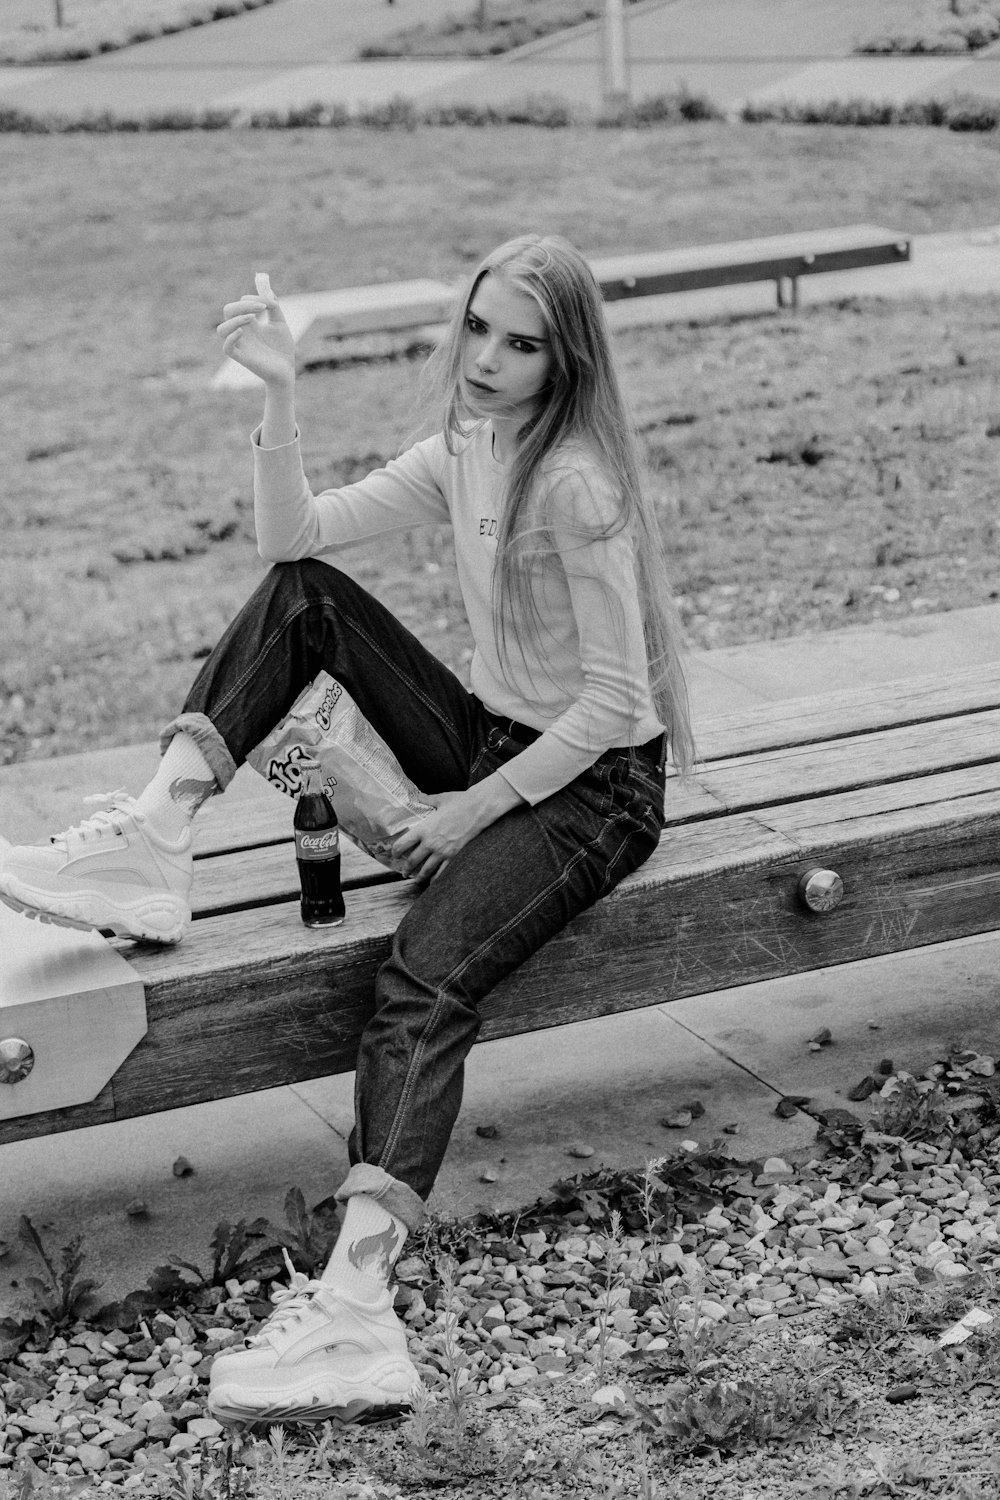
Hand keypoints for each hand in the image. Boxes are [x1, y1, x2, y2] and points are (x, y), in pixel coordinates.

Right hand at [216, 271, 294, 386]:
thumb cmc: (283, 348)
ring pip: (221, 329)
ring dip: (235, 320)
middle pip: (228, 311)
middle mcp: (241, 332)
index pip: (239, 303)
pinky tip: (244, 332)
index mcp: (249, 323)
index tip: (267, 304)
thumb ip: (273, 305)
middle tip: (261, 308)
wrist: (287, 370)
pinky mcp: (242, 358)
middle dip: (242, 305)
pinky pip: (226, 347)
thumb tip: (266, 288)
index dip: (251, 299)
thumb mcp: (280, 322)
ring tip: (253, 319)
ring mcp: (240, 345)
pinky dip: (231, 337)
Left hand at [393, 776, 523, 882]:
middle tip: (403, 872)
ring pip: (426, 869)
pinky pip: (442, 871)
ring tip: (415, 880)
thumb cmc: (460, 802)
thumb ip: (427, 800)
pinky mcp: (454, 855)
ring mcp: (442, 851)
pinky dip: (436, 878)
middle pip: (412, 860)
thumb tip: (419, 796)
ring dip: (419, 876)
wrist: (478, 809)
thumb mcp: (440, 799)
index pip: (403, 844)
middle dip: (406, 868)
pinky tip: (433, 881)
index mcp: (424, 828)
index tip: (394, 854)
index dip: (395, 851)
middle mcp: (430, 842)